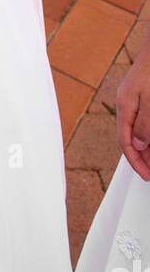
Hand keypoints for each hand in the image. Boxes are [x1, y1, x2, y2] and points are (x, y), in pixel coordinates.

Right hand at [116, 35, 149, 180]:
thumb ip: (144, 123)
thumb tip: (137, 144)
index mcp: (125, 106)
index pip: (125, 141)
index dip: (135, 161)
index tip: (146, 175)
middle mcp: (128, 104)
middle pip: (131, 137)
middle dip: (142, 157)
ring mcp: (136, 100)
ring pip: (139, 129)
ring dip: (147, 146)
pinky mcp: (145, 96)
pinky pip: (145, 120)